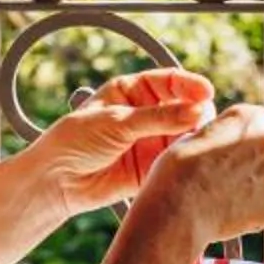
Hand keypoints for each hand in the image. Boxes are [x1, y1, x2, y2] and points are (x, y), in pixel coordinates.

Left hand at [24, 69, 215, 217]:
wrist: (56, 181)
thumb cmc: (75, 141)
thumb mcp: (116, 122)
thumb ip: (158, 118)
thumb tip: (198, 111)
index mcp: (133, 91)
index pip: (170, 81)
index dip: (190, 85)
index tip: (207, 93)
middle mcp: (146, 114)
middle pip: (184, 108)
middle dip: (196, 114)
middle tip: (201, 123)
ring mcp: (151, 141)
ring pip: (184, 135)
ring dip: (193, 139)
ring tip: (195, 144)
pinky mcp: (153, 167)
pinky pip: (176, 162)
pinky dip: (184, 161)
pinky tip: (188, 162)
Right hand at [126, 103, 263, 250]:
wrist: (178, 210)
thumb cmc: (178, 170)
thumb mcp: (196, 136)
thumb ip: (224, 134)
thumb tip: (228, 140)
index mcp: (252, 119)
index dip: (253, 134)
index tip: (239, 145)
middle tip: (250, 167)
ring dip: (263, 184)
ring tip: (229, 194)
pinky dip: (256, 208)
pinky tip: (229, 210)